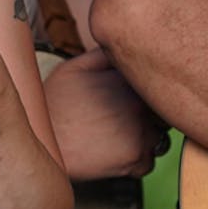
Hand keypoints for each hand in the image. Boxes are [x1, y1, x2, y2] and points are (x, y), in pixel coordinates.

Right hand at [44, 48, 166, 179]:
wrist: (45, 143)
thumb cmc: (55, 105)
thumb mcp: (75, 67)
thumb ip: (105, 55)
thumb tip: (122, 47)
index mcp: (127, 80)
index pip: (156, 82)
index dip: (145, 90)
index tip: (131, 96)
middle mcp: (140, 105)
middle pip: (162, 110)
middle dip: (150, 114)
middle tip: (122, 118)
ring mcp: (141, 133)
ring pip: (159, 136)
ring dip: (145, 138)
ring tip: (116, 136)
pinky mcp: (136, 160)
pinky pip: (149, 161)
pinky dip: (135, 161)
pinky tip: (113, 152)